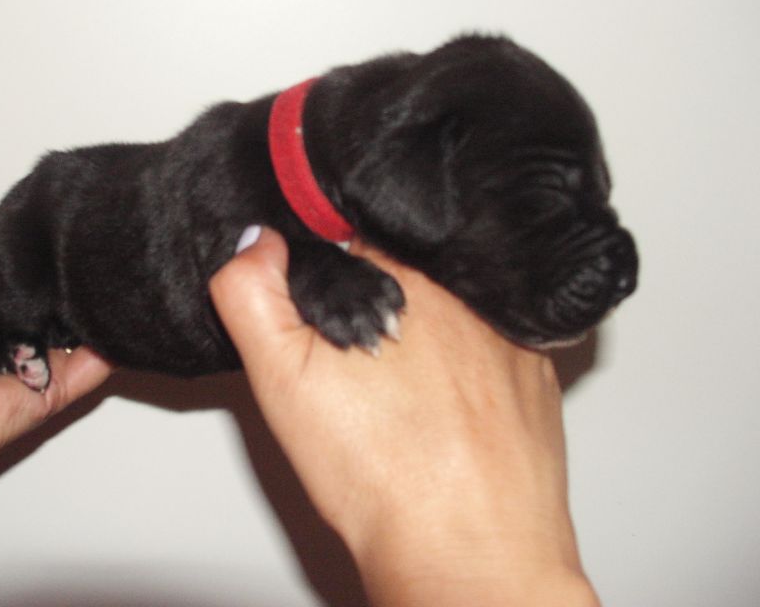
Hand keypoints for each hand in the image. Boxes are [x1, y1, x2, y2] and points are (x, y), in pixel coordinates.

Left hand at [0, 219, 112, 484]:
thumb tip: (11, 211)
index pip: (26, 274)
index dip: (43, 249)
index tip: (67, 219)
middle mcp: (10, 337)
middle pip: (55, 298)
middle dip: (68, 273)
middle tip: (87, 242)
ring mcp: (35, 365)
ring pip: (80, 328)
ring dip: (89, 303)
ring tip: (101, 268)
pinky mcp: (55, 391)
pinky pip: (96, 364)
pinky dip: (111, 340)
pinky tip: (118, 308)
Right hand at [210, 228, 598, 606]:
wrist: (467, 555)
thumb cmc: (381, 476)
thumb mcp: (283, 379)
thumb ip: (253, 296)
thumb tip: (258, 241)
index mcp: (402, 275)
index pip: (352, 235)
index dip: (328, 273)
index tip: (324, 319)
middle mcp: (464, 290)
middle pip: (404, 267)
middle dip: (377, 299)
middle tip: (360, 363)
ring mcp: (510, 328)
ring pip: (451, 302)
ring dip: (427, 326)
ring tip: (404, 391)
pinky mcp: (538, 367)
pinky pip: (494, 339)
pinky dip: (470, 358)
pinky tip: (446, 405)